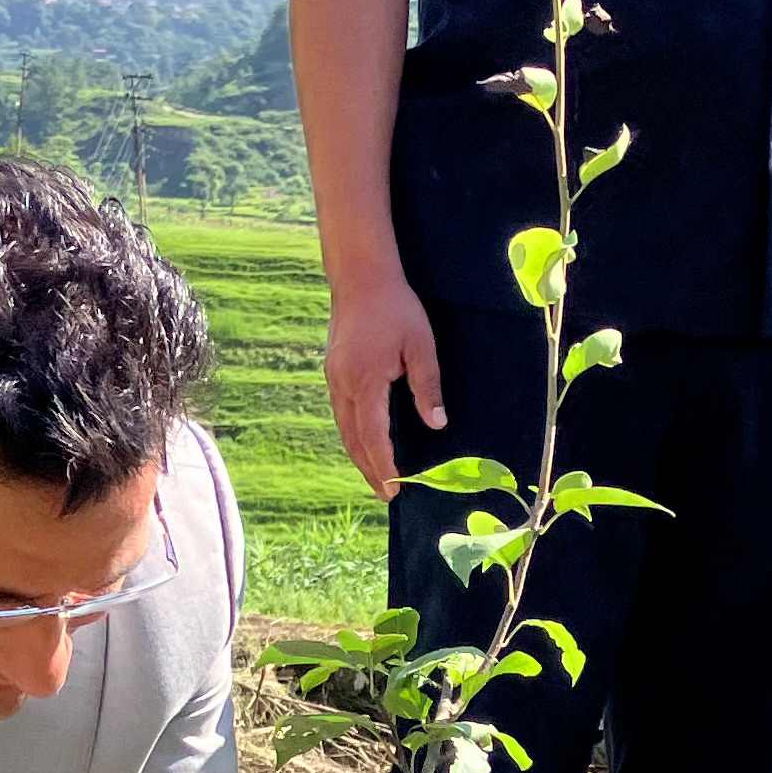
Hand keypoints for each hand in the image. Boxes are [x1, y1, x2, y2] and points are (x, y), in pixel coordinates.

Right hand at [324, 270, 444, 501]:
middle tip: (386, 495)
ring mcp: (334, 379)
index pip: (374, 437)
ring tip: (376, 476)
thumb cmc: (396, 309)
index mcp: (365, 382)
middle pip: (353, 440)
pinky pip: (342, 413)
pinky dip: (354, 435)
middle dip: (369, 470)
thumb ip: (427, 387)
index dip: (384, 466)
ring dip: (360, 455)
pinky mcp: (334, 372)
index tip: (395, 489)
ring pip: (344, 429)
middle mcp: (343, 385)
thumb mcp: (421, 346)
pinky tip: (366, 442)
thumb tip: (437, 424)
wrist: (361, 277)